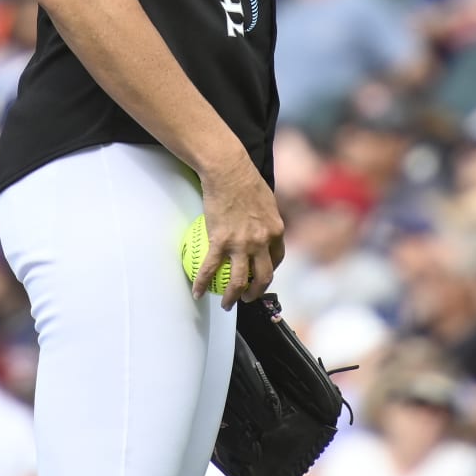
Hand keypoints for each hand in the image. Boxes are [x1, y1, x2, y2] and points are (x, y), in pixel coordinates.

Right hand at [196, 155, 285, 309]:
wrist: (228, 171)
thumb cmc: (245, 179)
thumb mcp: (266, 200)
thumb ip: (265, 217)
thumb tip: (261, 223)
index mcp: (275, 231)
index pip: (277, 259)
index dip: (269, 271)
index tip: (260, 275)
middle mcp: (262, 241)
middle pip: (263, 277)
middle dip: (256, 293)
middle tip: (247, 298)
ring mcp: (241, 243)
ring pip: (239, 281)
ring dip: (232, 297)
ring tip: (226, 304)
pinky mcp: (220, 241)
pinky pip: (210, 268)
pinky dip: (203, 283)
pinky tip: (198, 292)